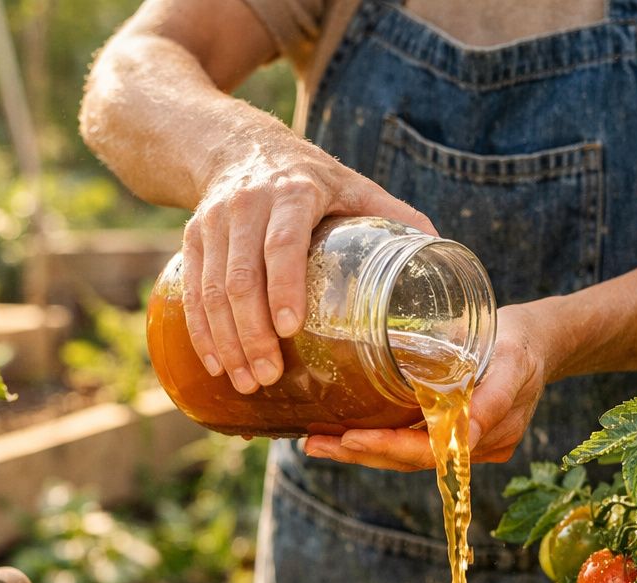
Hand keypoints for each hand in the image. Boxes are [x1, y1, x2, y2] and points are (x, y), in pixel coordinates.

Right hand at [184, 134, 434, 392]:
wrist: (239, 146)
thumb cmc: (310, 178)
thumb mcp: (354, 185)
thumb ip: (396, 217)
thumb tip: (444, 251)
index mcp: (294, 192)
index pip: (282, 242)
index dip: (283, 286)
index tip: (290, 329)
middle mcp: (247, 204)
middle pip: (241, 276)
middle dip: (252, 333)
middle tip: (268, 377)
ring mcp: (214, 222)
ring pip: (212, 289)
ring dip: (227, 341)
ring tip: (246, 382)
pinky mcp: (192, 238)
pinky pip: (192, 290)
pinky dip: (201, 331)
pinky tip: (215, 363)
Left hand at [302, 302, 562, 471]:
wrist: (540, 340)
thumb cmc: (522, 341)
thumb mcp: (513, 359)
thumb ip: (493, 399)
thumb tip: (463, 432)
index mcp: (491, 433)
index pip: (432, 452)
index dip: (391, 447)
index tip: (351, 438)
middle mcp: (476, 448)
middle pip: (411, 460)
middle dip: (362, 453)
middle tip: (315, 444)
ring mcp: (463, 444)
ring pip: (405, 457)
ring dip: (360, 452)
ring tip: (314, 443)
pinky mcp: (451, 433)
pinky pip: (409, 444)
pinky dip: (375, 441)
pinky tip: (339, 435)